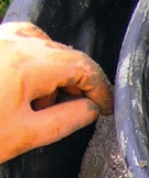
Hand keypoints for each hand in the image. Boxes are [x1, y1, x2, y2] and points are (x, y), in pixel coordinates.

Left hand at [0, 22, 111, 163]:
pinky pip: (16, 44)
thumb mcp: (24, 136)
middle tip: (83, 110)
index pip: (81, 67)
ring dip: (53, 71)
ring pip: (39, 45)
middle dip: (78, 81)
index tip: (109, 110)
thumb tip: (91, 110)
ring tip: (46, 103)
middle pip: (62, 52)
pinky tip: (22, 90)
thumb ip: (66, 121)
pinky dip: (30, 64)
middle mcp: (10, 42)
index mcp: (27, 63)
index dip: (101, 89)